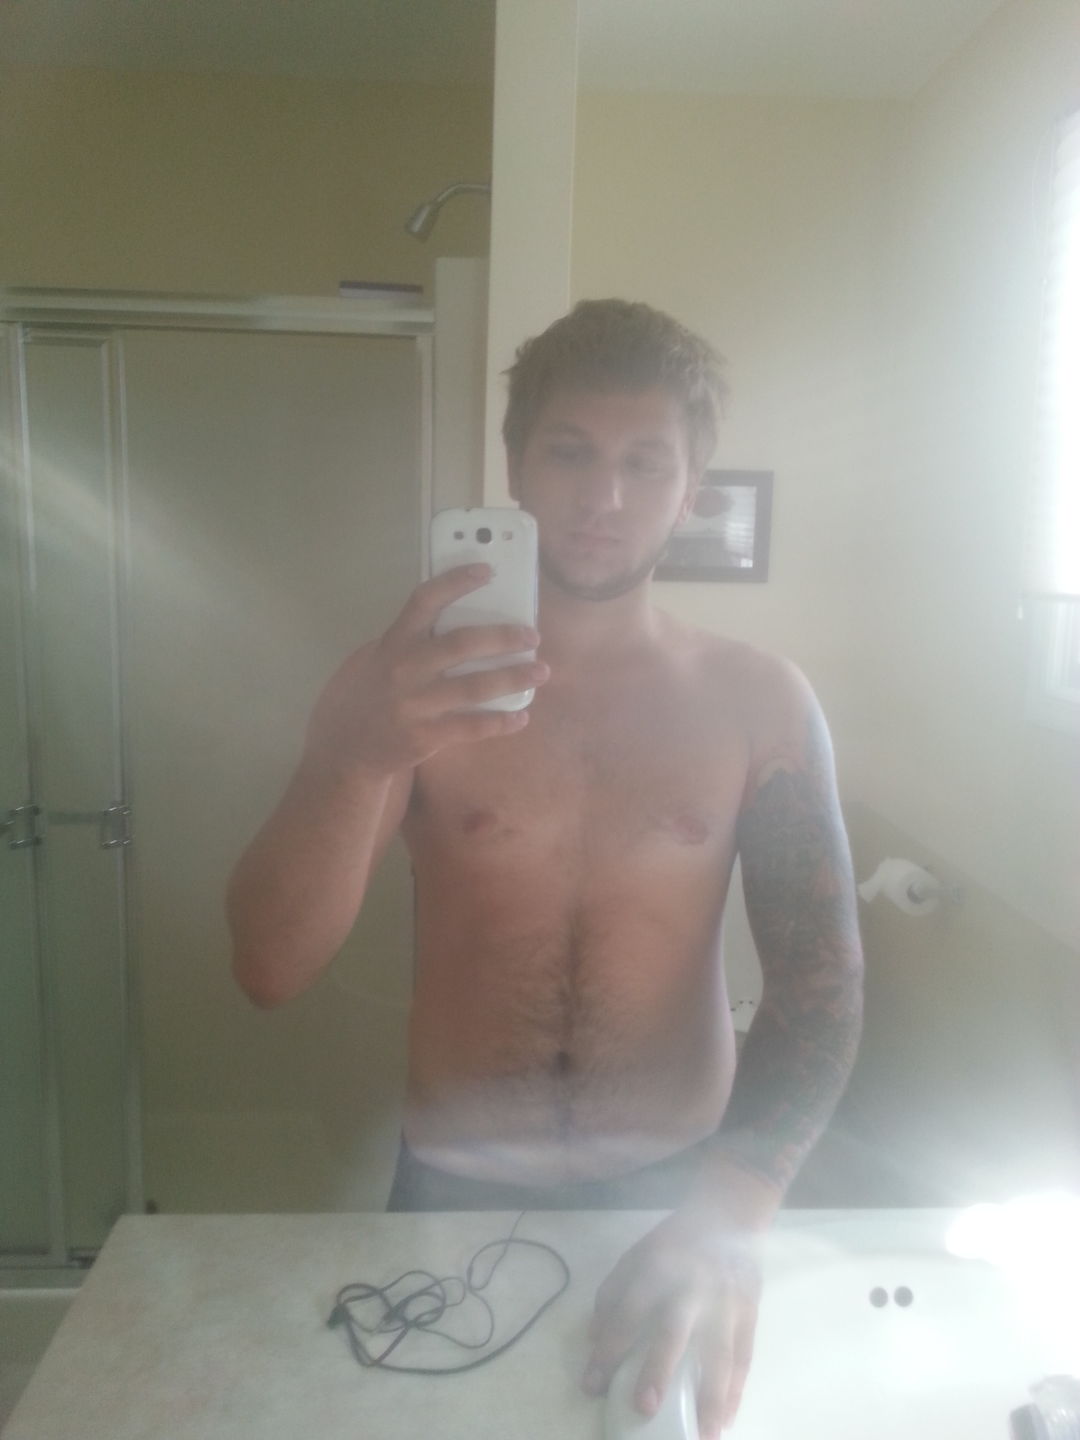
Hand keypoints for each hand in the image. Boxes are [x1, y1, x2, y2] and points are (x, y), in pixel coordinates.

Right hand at [304, 564, 548, 776]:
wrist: (341, 752)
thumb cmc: (357, 698)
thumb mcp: (369, 660)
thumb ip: (402, 642)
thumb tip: (448, 622)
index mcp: (391, 644)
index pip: (425, 602)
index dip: (456, 582)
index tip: (487, 571)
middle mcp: (403, 670)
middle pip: (461, 644)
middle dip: (502, 637)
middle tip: (532, 636)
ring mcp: (415, 705)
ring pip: (474, 687)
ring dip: (513, 678)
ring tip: (541, 671)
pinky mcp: (425, 737)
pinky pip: (471, 727)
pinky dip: (500, 721)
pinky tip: (521, 716)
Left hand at [583, 1204, 762, 1436]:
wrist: (728, 1216)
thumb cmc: (674, 1243)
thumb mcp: (635, 1255)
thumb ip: (612, 1294)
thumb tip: (594, 1340)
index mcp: (656, 1269)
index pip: (627, 1313)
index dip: (608, 1349)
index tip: (591, 1385)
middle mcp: (692, 1287)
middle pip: (674, 1331)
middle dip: (658, 1370)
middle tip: (644, 1408)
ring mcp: (726, 1302)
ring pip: (720, 1355)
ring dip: (711, 1399)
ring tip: (702, 1437)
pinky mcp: (750, 1313)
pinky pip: (744, 1359)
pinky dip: (736, 1393)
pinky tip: (725, 1421)